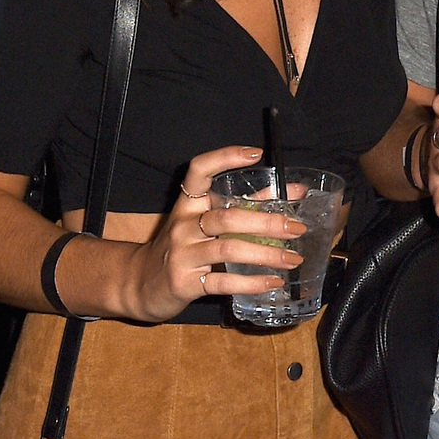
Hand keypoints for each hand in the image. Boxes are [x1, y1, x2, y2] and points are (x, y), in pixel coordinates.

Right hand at [119, 146, 303, 320]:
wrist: (142, 283)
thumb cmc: (183, 247)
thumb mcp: (205, 222)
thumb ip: (247, 205)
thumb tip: (294, 191)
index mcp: (188, 204)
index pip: (199, 170)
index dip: (224, 158)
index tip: (255, 154)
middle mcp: (183, 225)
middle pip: (226, 217)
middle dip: (266, 222)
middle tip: (297, 227)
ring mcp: (183, 254)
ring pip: (228, 249)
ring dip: (265, 254)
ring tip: (293, 258)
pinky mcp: (185, 283)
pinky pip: (222, 282)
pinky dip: (251, 282)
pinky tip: (273, 282)